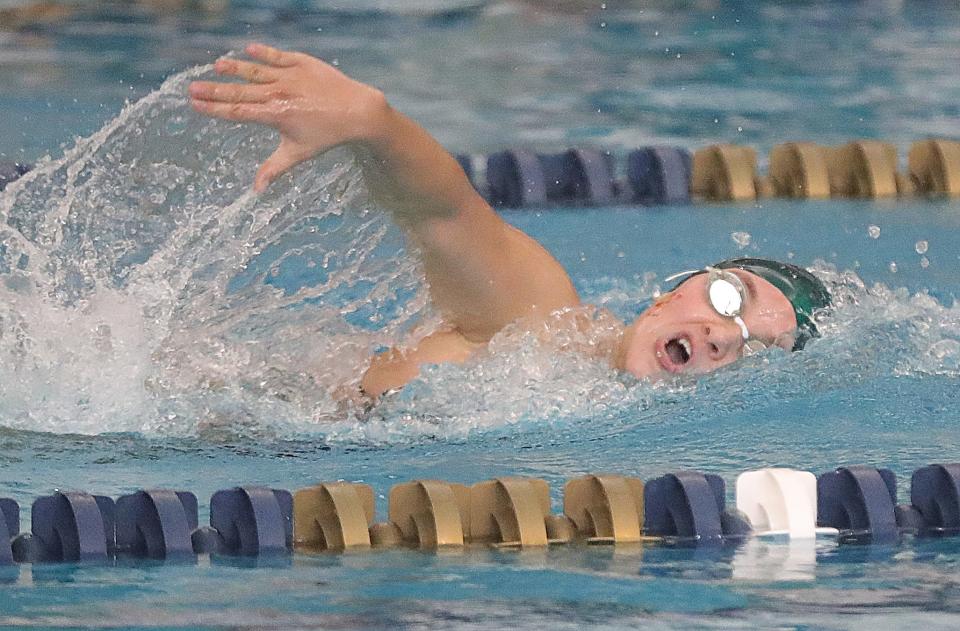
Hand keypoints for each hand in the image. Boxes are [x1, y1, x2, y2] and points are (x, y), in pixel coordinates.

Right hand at [188, 43, 385, 191]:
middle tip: (192, 87)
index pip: (237, 112)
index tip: (195, 104)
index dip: (214, 109)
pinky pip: (278, 55)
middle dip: (214, 90)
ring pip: (256, 71)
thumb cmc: (327, 136)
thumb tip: (256, 191)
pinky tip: (248, 49)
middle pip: (239, 92)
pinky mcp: (302, 63)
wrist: (357, 111)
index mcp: (275, 116)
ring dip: (234, 68)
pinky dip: (264, 52)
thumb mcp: (299, 154)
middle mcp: (279, 94)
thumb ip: (274, 169)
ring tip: (216, 66)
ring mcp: (290, 76)